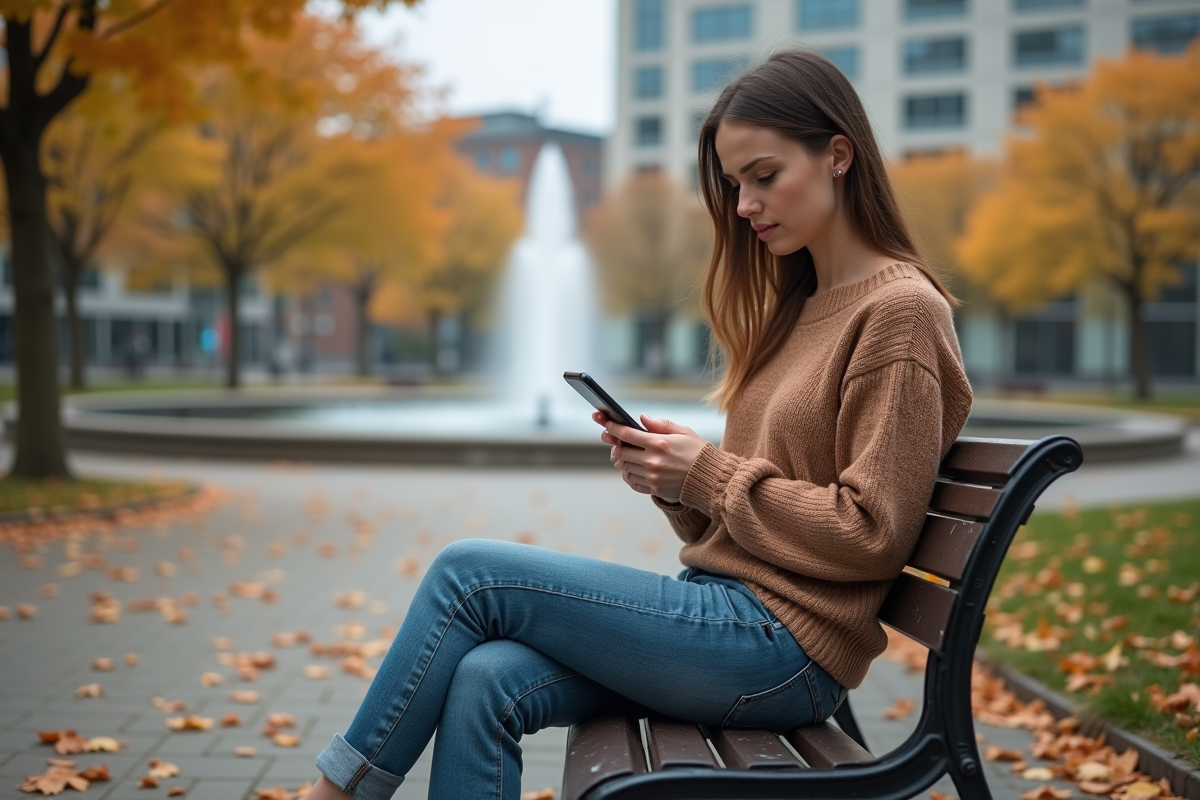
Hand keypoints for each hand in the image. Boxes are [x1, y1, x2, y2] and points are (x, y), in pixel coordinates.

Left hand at [592, 411, 707, 503]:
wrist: (711, 479)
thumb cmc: (698, 452)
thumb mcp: (684, 432)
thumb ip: (660, 424)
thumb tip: (642, 418)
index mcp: (659, 443)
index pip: (627, 434)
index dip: (613, 428)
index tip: (606, 424)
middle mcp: (652, 461)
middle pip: (621, 453)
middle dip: (614, 445)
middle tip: (613, 441)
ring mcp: (652, 477)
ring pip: (624, 468)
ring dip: (621, 460)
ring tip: (624, 454)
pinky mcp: (654, 489)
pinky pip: (632, 482)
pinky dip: (628, 475)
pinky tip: (631, 469)